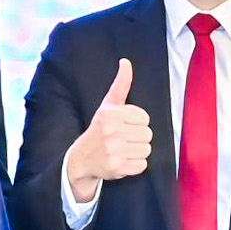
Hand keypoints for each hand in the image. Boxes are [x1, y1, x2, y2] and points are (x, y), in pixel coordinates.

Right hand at [64, 57, 154, 202]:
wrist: (82, 158)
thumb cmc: (100, 128)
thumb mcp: (108, 105)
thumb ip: (121, 84)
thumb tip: (126, 62)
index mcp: (112, 114)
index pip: (145, 118)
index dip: (137, 123)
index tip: (124, 126)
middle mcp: (112, 131)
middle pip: (147, 134)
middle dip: (138, 137)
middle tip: (123, 139)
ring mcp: (114, 151)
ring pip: (146, 149)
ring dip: (137, 151)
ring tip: (123, 149)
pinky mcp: (117, 167)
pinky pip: (142, 165)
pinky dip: (135, 165)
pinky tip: (122, 160)